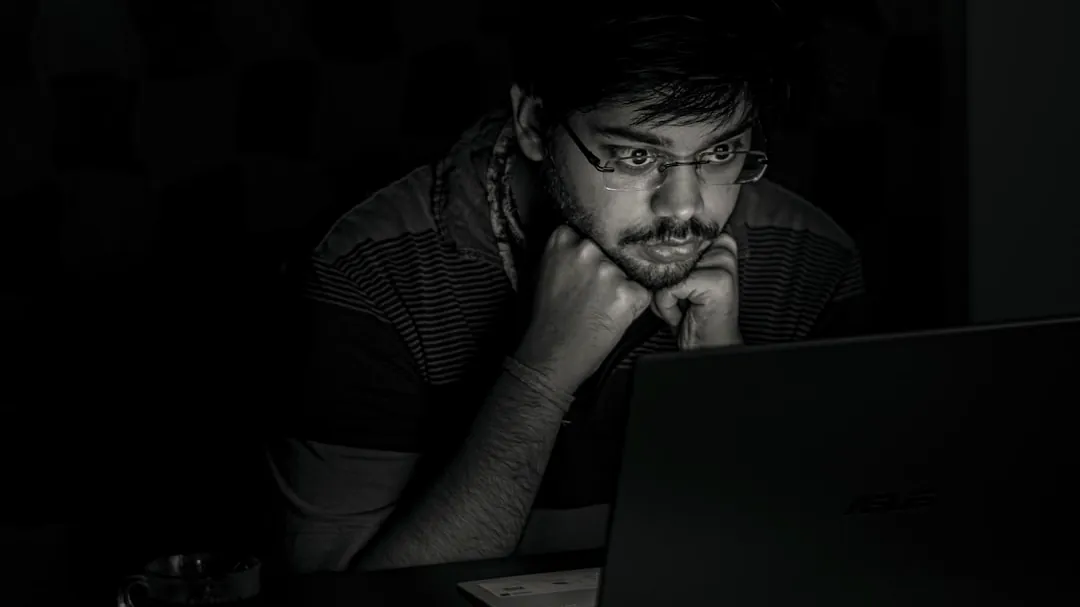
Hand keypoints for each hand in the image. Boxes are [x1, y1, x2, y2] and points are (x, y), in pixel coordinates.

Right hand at [515, 225, 652, 392]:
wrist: (551, 355)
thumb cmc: (544, 317)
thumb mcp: (541, 271)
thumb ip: (562, 250)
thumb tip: (580, 237)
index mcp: (562, 239)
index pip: (590, 232)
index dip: (591, 253)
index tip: (584, 269)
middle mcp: (587, 249)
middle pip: (611, 250)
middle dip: (608, 267)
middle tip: (592, 293)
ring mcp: (609, 271)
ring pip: (628, 270)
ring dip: (621, 286)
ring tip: (600, 307)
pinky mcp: (628, 293)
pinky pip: (641, 292)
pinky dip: (633, 304)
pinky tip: (612, 316)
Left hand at [652, 232, 741, 349]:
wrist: (708, 348)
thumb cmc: (693, 316)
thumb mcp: (681, 281)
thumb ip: (673, 259)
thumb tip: (646, 245)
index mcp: (718, 245)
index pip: (678, 239)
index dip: (666, 263)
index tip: (679, 286)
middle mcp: (723, 250)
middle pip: (668, 256)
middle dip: (665, 284)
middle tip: (682, 302)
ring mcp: (722, 266)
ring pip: (666, 273)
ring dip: (665, 298)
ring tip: (682, 309)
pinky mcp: (714, 281)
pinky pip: (668, 289)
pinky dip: (667, 308)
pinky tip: (682, 316)